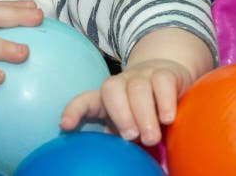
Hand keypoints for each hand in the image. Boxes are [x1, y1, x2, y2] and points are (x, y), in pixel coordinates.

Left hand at [59, 59, 193, 145]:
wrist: (170, 79)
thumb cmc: (146, 109)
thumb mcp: (131, 124)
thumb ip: (120, 136)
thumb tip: (114, 161)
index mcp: (107, 97)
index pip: (85, 100)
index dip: (73, 110)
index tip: (65, 125)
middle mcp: (122, 83)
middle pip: (111, 89)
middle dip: (120, 114)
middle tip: (131, 136)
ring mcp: (143, 76)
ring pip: (137, 88)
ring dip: (143, 114)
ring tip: (150, 138)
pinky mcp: (165, 73)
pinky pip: (162, 82)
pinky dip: (164, 101)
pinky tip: (167, 119)